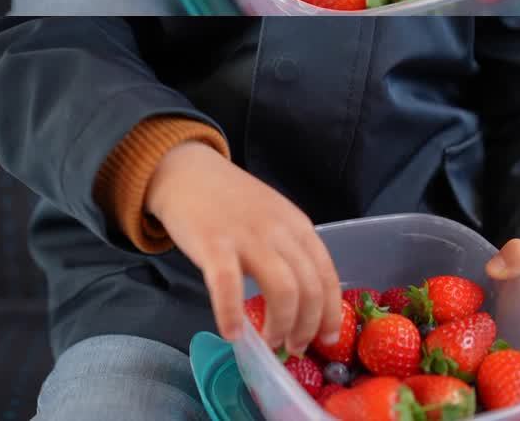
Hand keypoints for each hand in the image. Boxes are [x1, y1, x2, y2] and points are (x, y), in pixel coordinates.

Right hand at [145, 141, 343, 355]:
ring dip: (280, 325)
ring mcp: (248, 236)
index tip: (328, 338)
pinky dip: (232, 314)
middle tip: (295, 347)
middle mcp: (281, 231)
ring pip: (282, 288)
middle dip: (307, 325)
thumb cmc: (232, 203)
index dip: (331, 311)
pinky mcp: (213, 243)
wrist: (188, 172)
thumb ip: (289, 252)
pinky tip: (232, 334)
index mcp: (300, 227)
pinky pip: (228, 285)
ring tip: (270, 343)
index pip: (328, 274)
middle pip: (310, 287)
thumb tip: (302, 302)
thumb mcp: (274, 221)